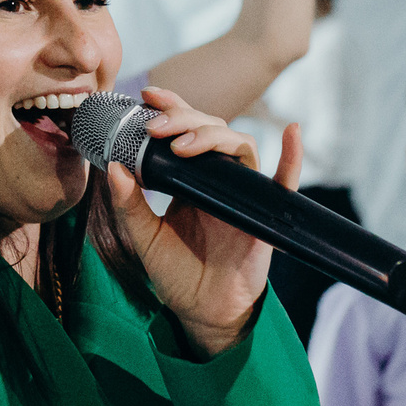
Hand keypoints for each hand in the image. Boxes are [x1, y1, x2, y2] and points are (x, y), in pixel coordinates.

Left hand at [102, 89, 299, 355]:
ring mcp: (243, 192)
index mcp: (189, 177)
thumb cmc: (176, 272)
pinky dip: (292, 156)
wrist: (203, 310)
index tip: (147, 95)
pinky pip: (285, 181)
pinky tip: (292, 133)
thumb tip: (113, 167)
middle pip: (211, 129)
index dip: (172, 107)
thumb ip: (128, 204)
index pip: (184, 130)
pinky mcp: (265, 213)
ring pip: (240, 145)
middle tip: (156, 126)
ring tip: (183, 144)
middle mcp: (218, 177)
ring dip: (214, 135)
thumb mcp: (143, 238)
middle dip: (184, 118)